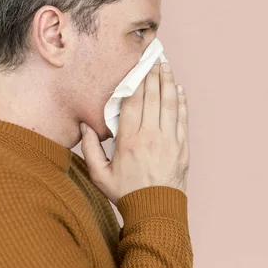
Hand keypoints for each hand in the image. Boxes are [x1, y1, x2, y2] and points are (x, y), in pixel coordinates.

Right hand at [80, 62, 189, 204]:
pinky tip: (178, 89)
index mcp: (129, 140)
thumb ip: (90, 149)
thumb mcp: (100, 175)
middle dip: (152, 74)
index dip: (135, 80)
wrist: (156, 211)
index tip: (136, 65)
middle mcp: (151, 136)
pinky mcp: (182, 146)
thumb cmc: (126, 193)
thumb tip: (84, 126)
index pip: (133, 102)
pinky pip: (182, 118)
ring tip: (165, 66)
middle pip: (152, 97)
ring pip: (169, 103)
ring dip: (167, 82)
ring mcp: (170, 140)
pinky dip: (181, 101)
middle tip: (153, 57)